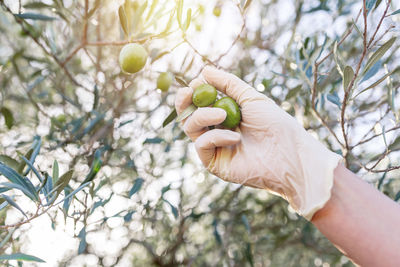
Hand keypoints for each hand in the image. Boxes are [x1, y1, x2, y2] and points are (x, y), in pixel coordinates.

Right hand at [175, 66, 341, 219]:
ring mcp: (215, 148)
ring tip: (224, 113)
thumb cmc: (276, 125)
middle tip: (189, 92)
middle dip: (184, 102)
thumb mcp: (251, 98)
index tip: (196, 82)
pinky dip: (215, 136)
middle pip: (188, 116)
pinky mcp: (215, 163)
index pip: (198, 103)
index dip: (193, 92)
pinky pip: (202, 145)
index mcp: (224, 115)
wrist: (290, 154)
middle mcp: (216, 130)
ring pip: (191, 128)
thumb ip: (228, 84)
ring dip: (203, 116)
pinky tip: (234, 137)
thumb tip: (204, 70)